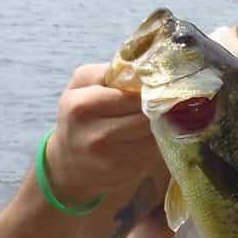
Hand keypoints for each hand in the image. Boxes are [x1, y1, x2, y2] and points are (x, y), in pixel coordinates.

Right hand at [44, 63, 159, 204]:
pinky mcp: (125, 171)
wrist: (68, 161)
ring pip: (154, 134)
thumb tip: (145, 65)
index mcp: (81, 105)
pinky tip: (152, 135)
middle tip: (170, 100)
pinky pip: (153, 151)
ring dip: (162, 124)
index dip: (150, 89)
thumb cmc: (79, 114)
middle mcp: (95, 134)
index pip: (131, 94)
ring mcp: (110, 157)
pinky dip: (157, 141)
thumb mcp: (82, 84)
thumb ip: (109, 72)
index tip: (161, 84)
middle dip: (159, 107)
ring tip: (162, 116)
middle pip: (145, 115)